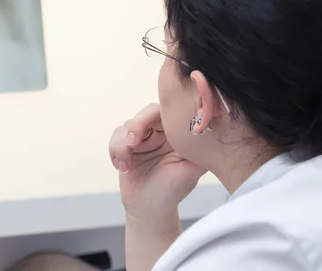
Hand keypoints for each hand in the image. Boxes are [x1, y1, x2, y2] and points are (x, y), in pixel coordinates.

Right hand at [109, 103, 206, 222]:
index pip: (164, 113)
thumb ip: (198, 149)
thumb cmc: (172, 191)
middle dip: (133, 128)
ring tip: (126, 166)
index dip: (151, 118)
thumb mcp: (191, 171)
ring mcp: (142, 139)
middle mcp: (159, 133)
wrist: (150, 209)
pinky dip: (114, 151)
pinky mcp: (126, 147)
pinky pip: (115, 138)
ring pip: (125, 127)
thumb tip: (207, 128)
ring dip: (121, 145)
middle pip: (143, 115)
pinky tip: (122, 167)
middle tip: (131, 145)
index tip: (145, 134)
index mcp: (176, 134)